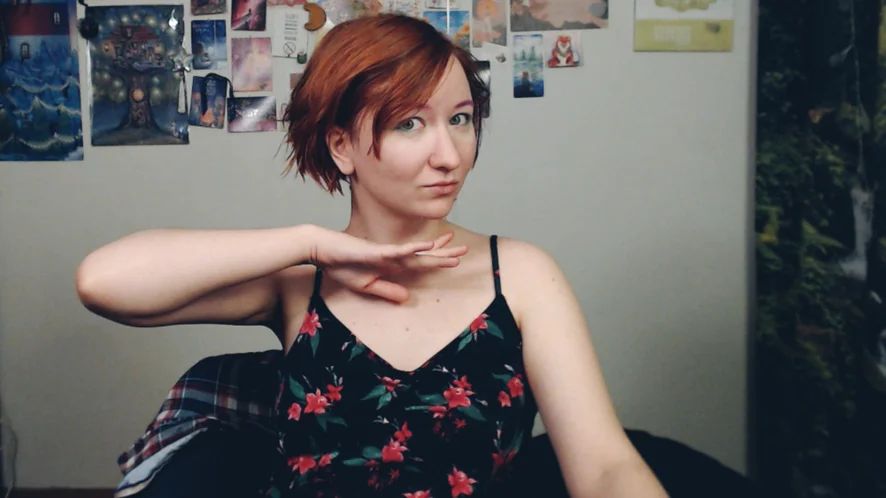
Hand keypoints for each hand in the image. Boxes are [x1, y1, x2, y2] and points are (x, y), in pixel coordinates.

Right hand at [309, 228, 467, 302]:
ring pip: (415, 253)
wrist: (321, 251)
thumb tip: (407, 298)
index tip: (453, 256)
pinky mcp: (374, 251)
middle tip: (464, 250)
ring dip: (434, 251)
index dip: (436, 258)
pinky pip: (397, 250)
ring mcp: (385, 253)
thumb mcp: (366, 285)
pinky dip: (412, 249)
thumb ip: (387, 291)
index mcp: (390, 265)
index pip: (418, 262)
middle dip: (443, 253)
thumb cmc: (341, 266)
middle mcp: (392, 257)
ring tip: (454, 248)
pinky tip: (425, 245)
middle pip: (422, 257)